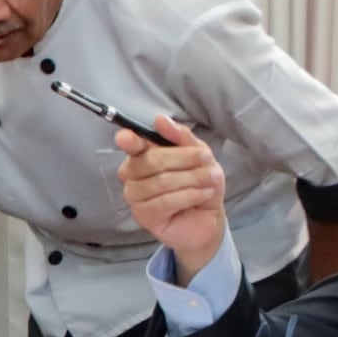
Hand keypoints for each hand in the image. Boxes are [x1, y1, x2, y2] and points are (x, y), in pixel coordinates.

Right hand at [117, 112, 227, 268]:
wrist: (209, 216)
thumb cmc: (200, 182)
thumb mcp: (198, 154)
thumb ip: (181, 136)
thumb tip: (160, 120)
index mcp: (142, 155)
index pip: (131, 145)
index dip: (128, 141)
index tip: (126, 136)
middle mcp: (132, 175)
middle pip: (151, 161)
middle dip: (184, 158)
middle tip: (207, 159)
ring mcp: (135, 197)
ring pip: (161, 182)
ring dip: (192, 178)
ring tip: (211, 180)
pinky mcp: (144, 217)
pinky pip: (165, 202)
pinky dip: (190, 195)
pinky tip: (203, 194)